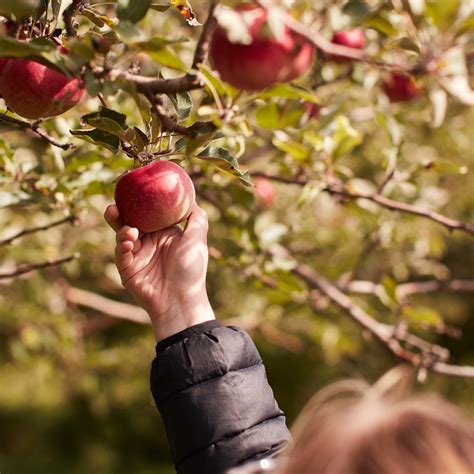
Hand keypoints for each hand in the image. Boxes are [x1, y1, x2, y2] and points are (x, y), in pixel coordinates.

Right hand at [104, 203, 214, 341]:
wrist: (181, 300)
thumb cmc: (192, 270)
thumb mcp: (197, 239)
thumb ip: (196, 217)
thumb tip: (191, 197)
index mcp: (163, 233)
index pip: (147, 213)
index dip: (139, 201)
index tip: (132, 189)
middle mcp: (148, 242)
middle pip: (129, 222)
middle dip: (119, 213)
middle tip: (114, 205)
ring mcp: (137, 255)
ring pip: (122, 236)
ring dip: (121, 230)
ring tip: (129, 230)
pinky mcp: (128, 270)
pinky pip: (121, 254)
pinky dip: (122, 246)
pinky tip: (129, 242)